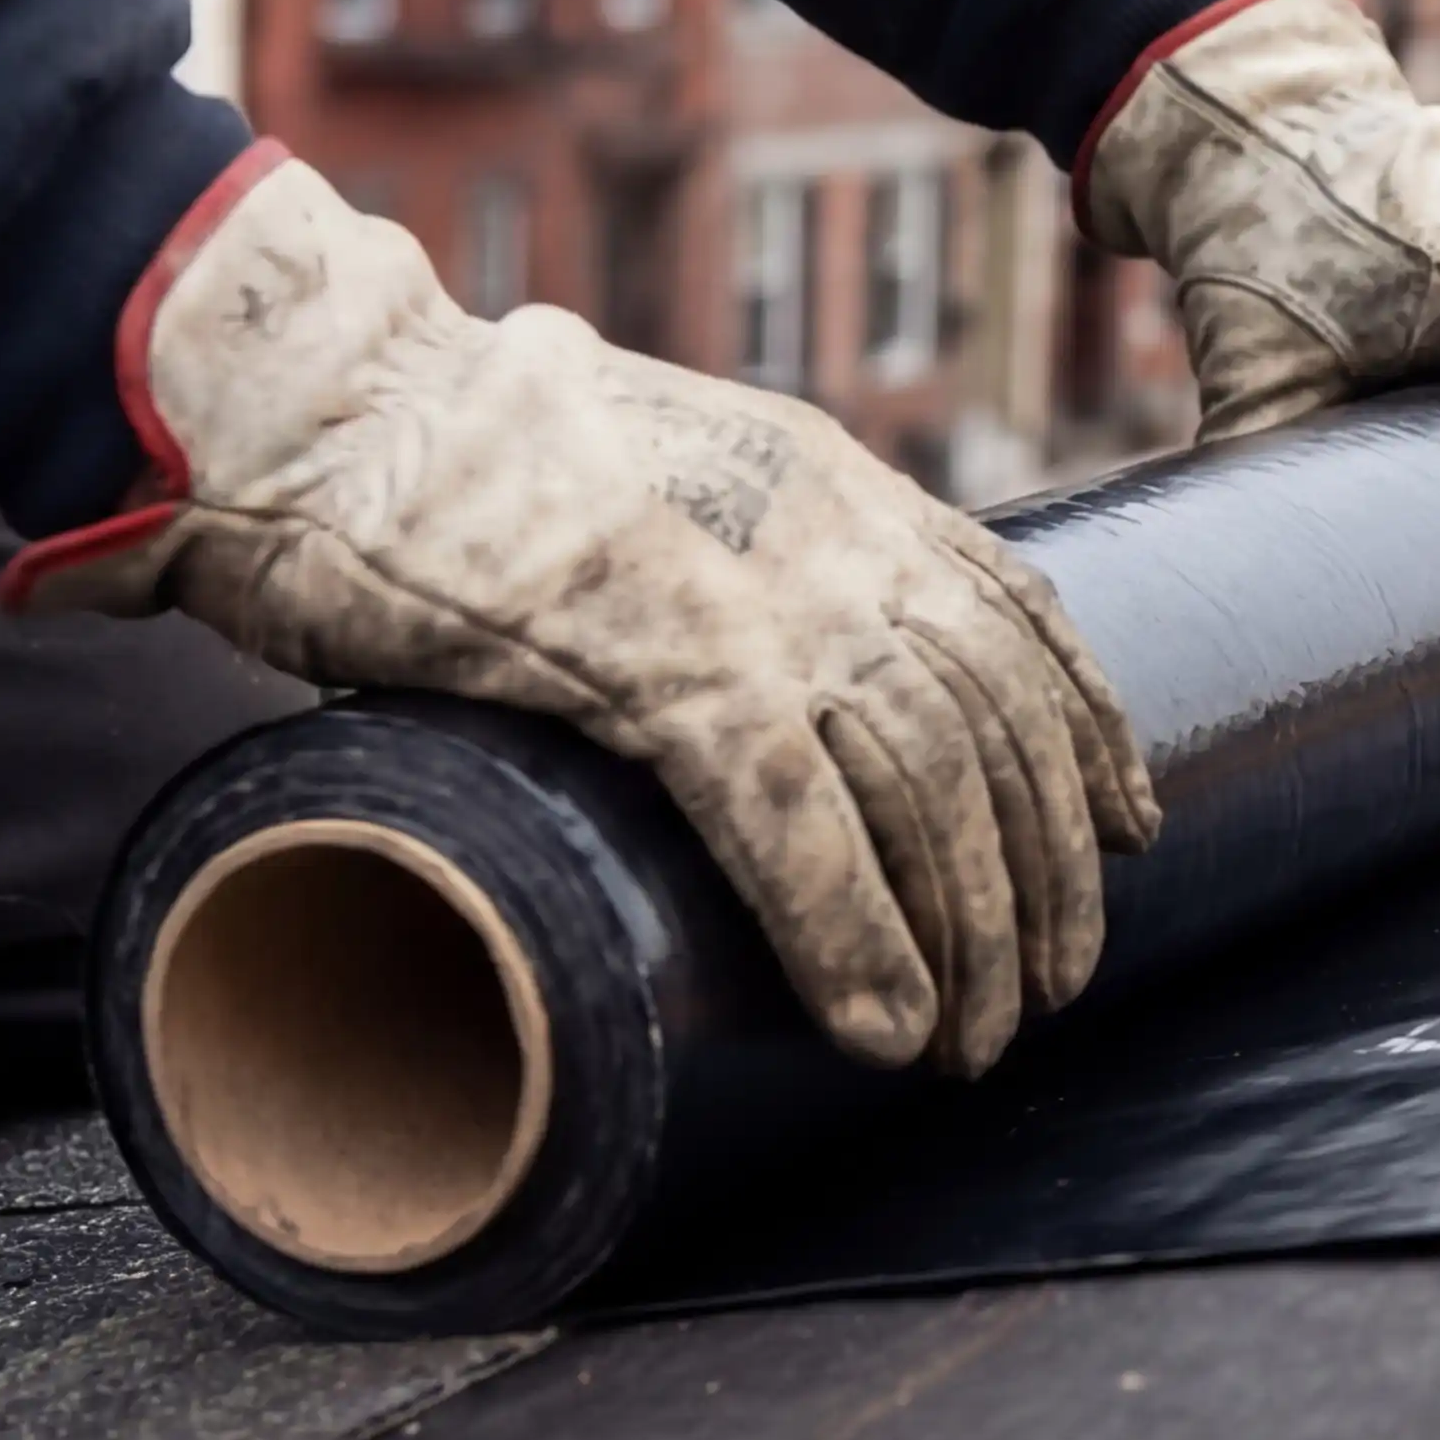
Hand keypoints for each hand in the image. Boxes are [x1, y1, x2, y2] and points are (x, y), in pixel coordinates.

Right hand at [8, 157, 1150, 1076]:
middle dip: (1038, 871)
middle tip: (1047, 989)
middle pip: (995, 719)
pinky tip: (886, 1025)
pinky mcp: (651, 654)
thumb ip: (721, 548)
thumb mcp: (644, 467)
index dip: (1085, 733)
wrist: (317, 399)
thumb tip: (747, 657)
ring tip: (971, 1041)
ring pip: (924, 782)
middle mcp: (823, 526)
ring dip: (963, 932)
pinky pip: (794, 816)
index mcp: (824, 475)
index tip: (1122, 830)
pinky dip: (852, 931)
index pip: (1015, 610)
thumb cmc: (440, 450)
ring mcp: (746, 589)